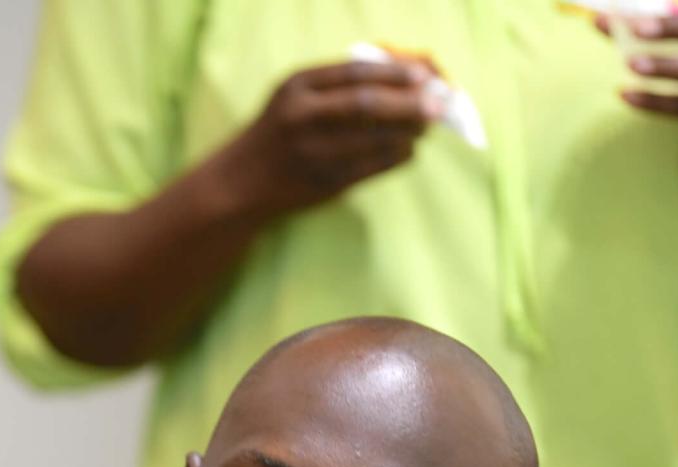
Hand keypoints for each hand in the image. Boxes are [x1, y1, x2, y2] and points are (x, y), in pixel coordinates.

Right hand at [212, 61, 440, 220]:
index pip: (356, 73)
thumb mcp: (296, 96)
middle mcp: (301, 117)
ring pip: (374, 139)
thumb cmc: (279, 132)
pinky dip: (396, 157)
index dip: (396, 74)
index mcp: (297, 87)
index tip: (425, 76)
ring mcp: (311, 152)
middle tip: (438, 105)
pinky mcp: (322, 182)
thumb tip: (403, 77)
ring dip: (408, 133)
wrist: (240, 182)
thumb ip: (338, 84)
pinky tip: (407, 150)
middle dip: (410, 104)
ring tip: (425, 127)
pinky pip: (372, 167)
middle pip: (368, 105)